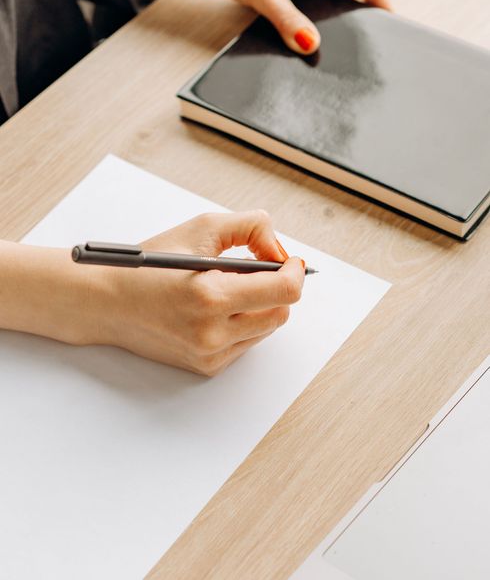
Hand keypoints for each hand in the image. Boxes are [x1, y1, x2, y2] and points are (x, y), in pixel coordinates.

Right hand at [85, 211, 304, 374]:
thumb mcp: (200, 229)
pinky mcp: (206, 367)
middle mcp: (213, 333)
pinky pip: (245, 343)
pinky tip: (216, 310)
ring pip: (266, 329)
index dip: (295, 272)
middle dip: (277, 288)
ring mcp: (210, 355)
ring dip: (260, 306)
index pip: (284, 291)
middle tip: (257, 270)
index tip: (290, 261)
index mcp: (211, 296)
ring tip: (229, 288)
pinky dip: (242, 323)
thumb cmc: (149, 265)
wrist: (108, 303)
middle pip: (281, 312)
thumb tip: (280, 250)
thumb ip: (250, 227)